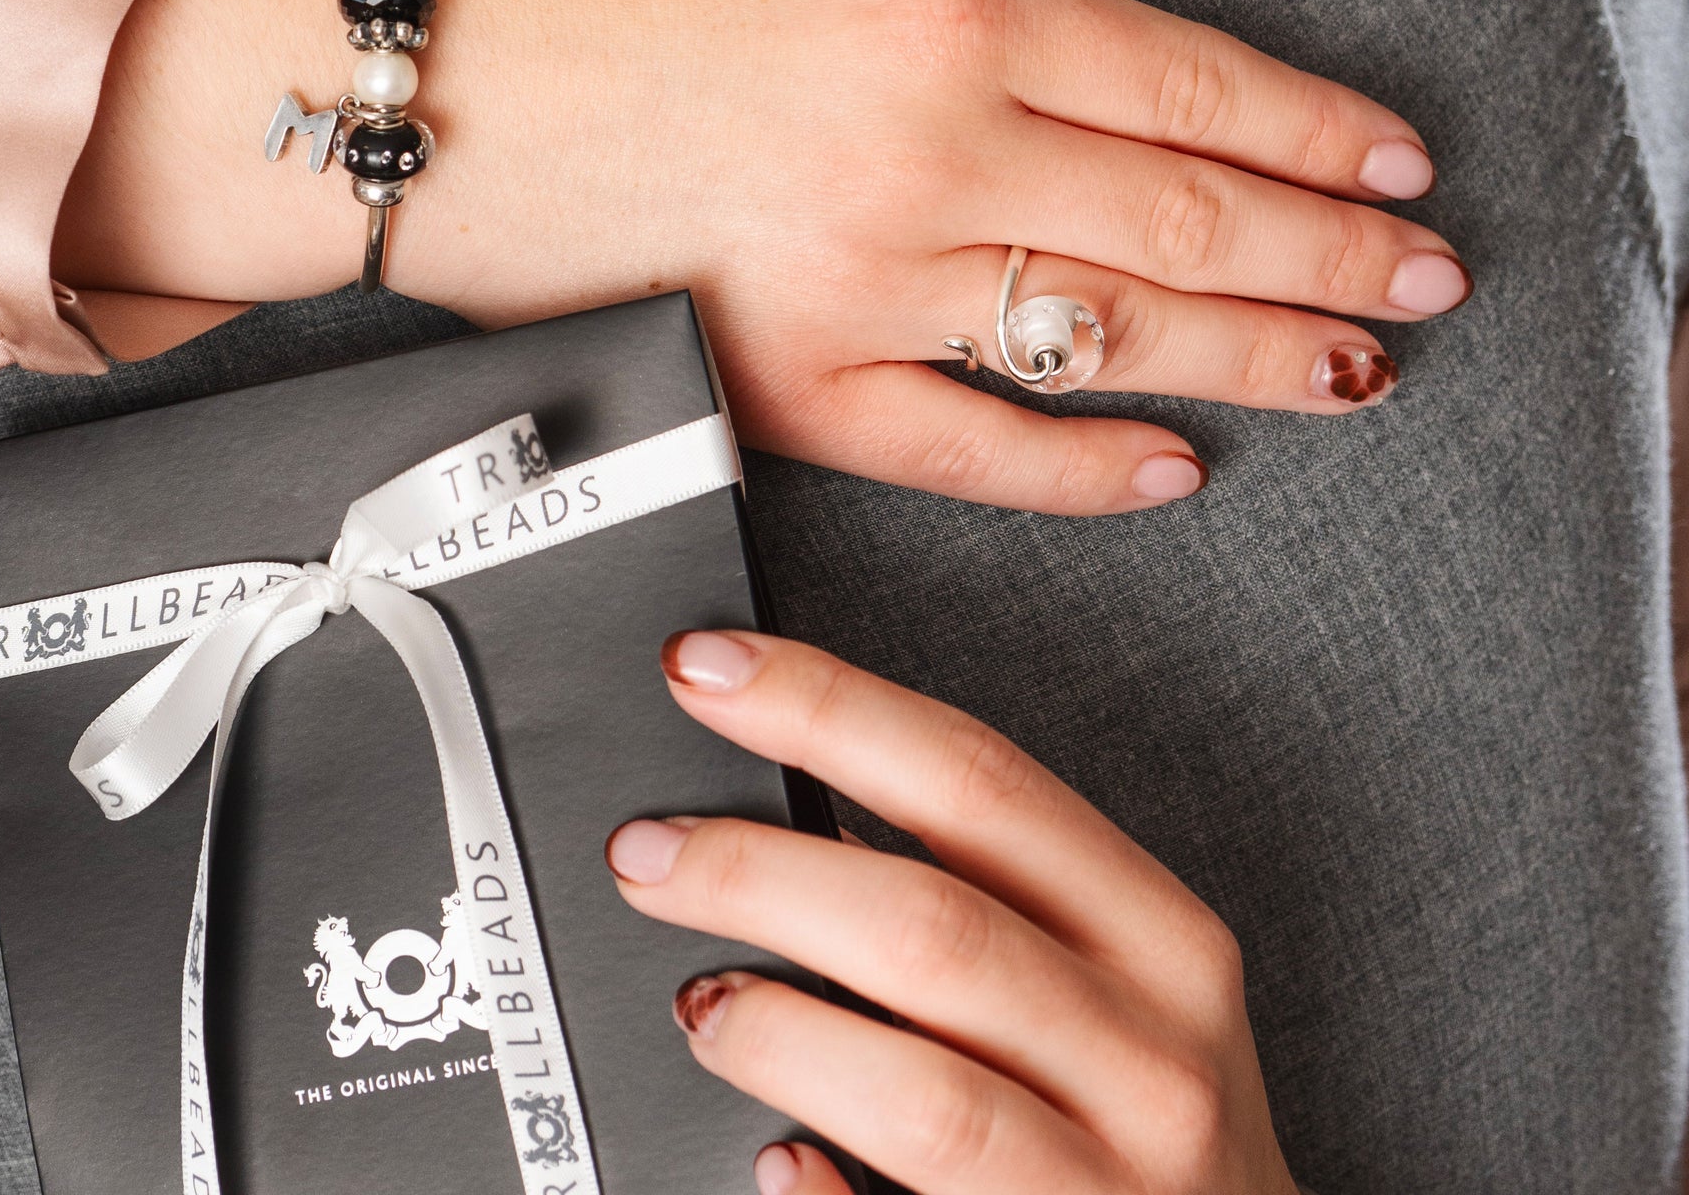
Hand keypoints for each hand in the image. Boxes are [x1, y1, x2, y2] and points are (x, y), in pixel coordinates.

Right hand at [67, 0, 1466, 514]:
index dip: (1315, 129)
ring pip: (1115, 338)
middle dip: (1336, 258)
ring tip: (1358, 373)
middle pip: (1190, 224)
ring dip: (1261, 361)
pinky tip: (1166, 466)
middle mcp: (930, 158)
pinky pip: (973, 449)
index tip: (1397, 161)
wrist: (411, 77)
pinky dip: (1085, 469)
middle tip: (1430, 282)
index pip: (1188, 84)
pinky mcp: (790, 385)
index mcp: (941, 7)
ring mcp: (866, 287)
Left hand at [606, 632, 1300, 1194]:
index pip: (979, 781)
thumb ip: (982, 897)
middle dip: (760, 873)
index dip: (828, 709)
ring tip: (696, 1002)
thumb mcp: (1114, 991)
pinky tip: (772, 1157)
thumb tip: (782, 799)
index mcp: (1162, 942)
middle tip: (645, 852)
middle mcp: (1158, 1064)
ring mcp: (1116, 1194)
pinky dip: (823, 1192)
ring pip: (926, 1094)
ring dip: (780, 1033)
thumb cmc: (1142, 1125)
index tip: (704, 667)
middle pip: (932, 928)